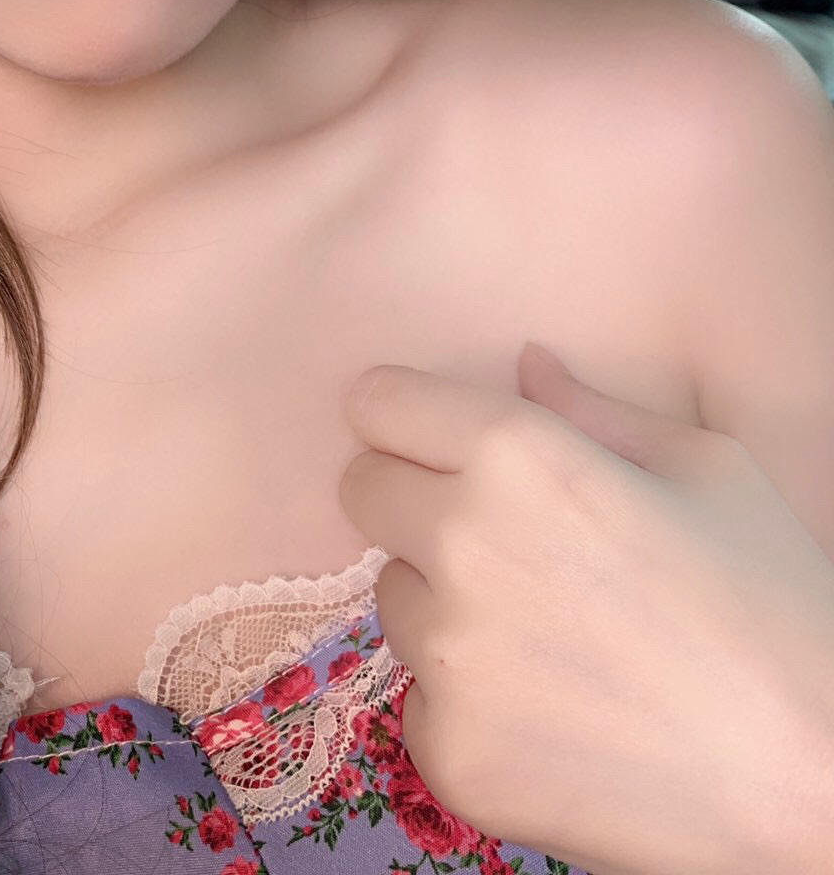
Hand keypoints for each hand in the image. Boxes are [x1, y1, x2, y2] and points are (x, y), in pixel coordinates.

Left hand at [338, 342, 833, 874]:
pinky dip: (469, 704)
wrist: (818, 788)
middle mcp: (460, 543)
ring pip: (395, 597)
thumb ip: (595, 410)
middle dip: (415, 501)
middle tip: (500, 541)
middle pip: (363, 490)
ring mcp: (447, 656)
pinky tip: (556, 715)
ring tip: (550, 637)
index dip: (405, 418)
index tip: (433, 441)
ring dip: (445, 605)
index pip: (376, 402)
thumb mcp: (709, 471)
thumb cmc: (778, 610)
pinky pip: (421, 698)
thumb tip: (526, 363)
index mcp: (516, 456)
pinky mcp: (447, 752)